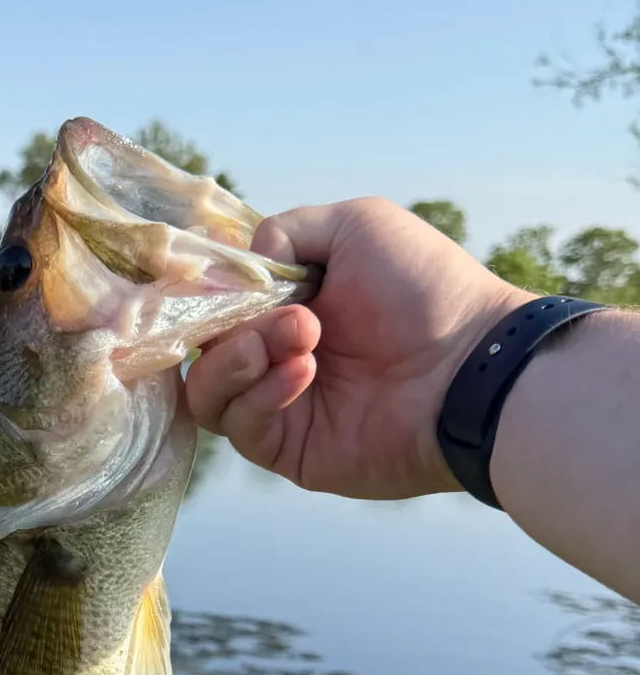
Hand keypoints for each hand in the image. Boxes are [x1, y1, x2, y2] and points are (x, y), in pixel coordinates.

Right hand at [186, 198, 529, 499]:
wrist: (473, 366)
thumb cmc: (425, 290)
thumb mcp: (357, 225)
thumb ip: (285, 231)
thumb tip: (238, 269)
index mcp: (285, 305)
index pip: (212, 304)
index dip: (204, 294)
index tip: (217, 283)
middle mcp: (273, 355)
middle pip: (200, 349)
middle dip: (232, 326)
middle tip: (292, 317)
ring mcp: (278, 405)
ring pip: (205, 392)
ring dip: (238, 360)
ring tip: (299, 341)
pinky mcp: (286, 449)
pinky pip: (238, 425)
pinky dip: (262, 394)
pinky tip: (304, 373)